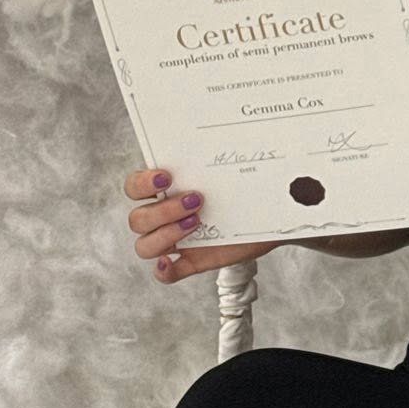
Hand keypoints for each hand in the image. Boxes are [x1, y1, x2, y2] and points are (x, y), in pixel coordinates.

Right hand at [123, 168, 280, 283]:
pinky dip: (164, 271)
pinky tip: (170, 262)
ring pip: (145, 246)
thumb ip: (230, 155)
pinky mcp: (191, 261)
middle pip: (137, 219)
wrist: (273, 210)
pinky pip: (165, 273)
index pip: (134, 186)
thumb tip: (241, 133)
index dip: (142, 183)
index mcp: (167, 189)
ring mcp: (176, 240)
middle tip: (197, 199)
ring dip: (165, 235)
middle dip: (164, 210)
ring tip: (198, 222)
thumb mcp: (238, 167)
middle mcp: (164, 215)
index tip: (167, 177)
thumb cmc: (248, 184)